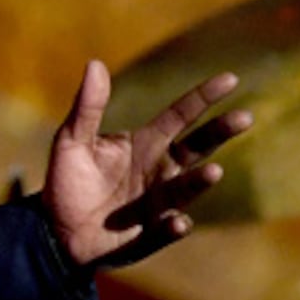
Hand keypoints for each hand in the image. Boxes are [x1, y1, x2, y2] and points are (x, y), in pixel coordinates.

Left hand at [42, 60, 252, 268]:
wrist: (55, 231)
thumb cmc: (67, 182)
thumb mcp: (70, 141)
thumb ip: (87, 108)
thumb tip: (94, 63)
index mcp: (145, 144)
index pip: (180, 116)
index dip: (203, 97)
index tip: (231, 78)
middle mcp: (159, 172)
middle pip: (197, 149)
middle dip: (219, 133)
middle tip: (245, 117)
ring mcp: (157, 204)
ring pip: (185, 190)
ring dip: (198, 182)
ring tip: (214, 171)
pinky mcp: (147, 236)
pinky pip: (165, 231)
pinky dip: (173, 228)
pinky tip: (178, 222)